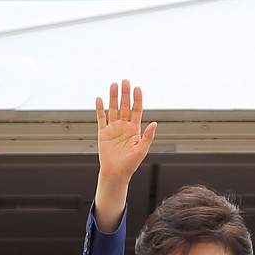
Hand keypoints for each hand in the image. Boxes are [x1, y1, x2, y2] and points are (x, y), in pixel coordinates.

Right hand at [94, 79, 156, 231]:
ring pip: (113, 109)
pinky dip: (99, 109)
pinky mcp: (102, 133)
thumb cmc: (130, 164)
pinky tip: (99, 99)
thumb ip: (148, 136)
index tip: (137, 88)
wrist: (116, 173)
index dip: (137, 99)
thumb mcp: (142, 150)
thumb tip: (154, 123)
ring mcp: (113, 128)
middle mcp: (124, 126)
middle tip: (125, 81)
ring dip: (113, 97)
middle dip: (125, 94)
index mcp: (135, 129)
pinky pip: (101, 118)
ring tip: (113, 85)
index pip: (136, 110)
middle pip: (124, 106)